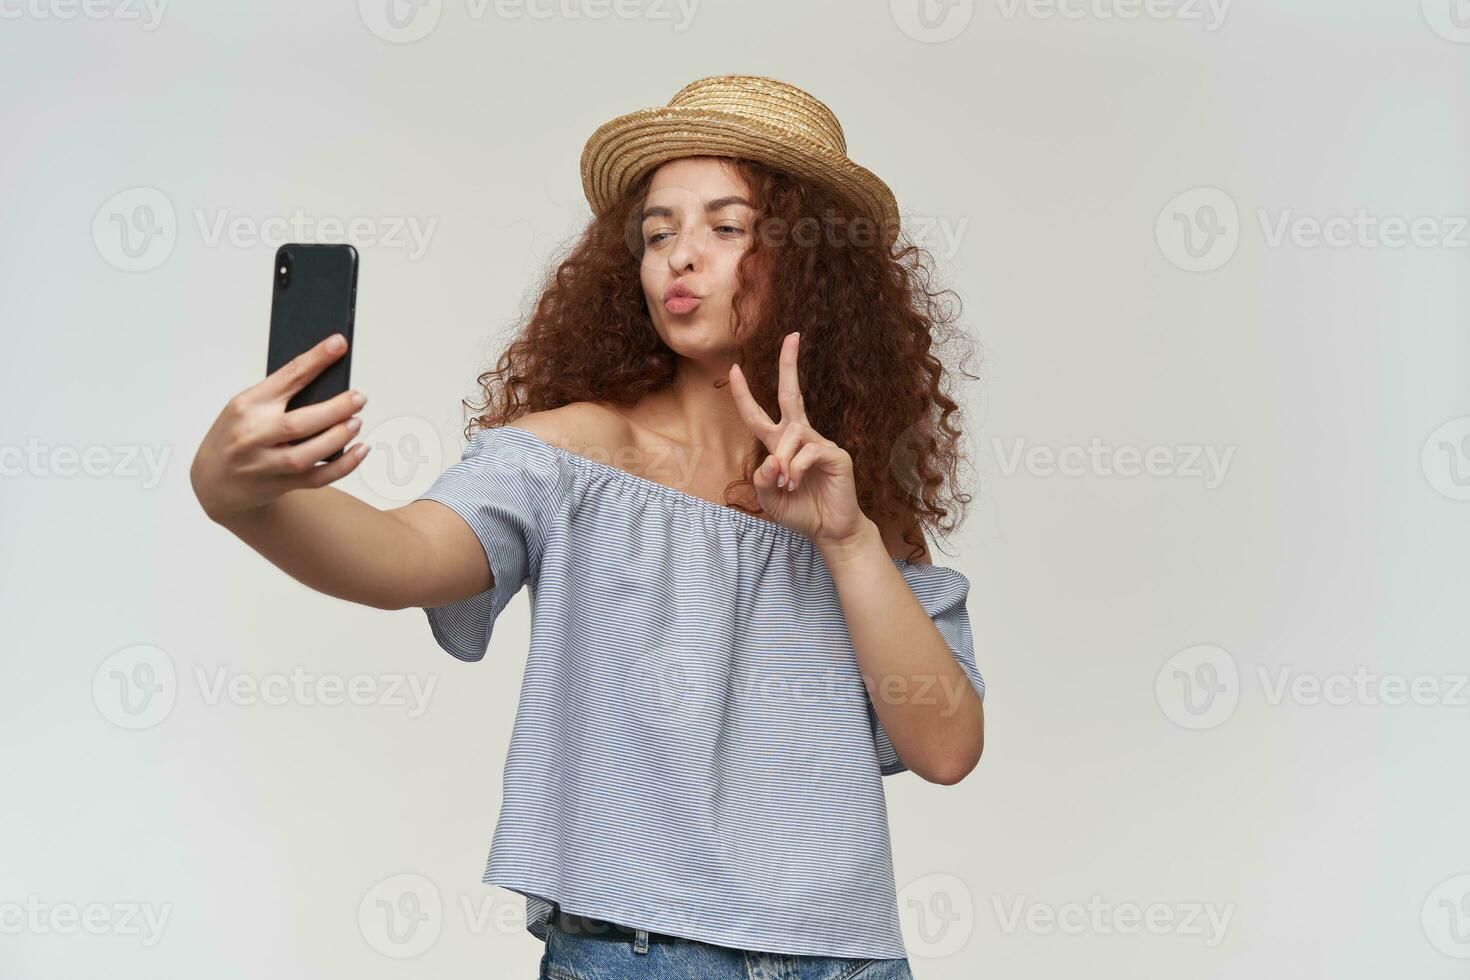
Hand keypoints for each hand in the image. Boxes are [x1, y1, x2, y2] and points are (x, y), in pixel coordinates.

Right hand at [190, 333, 369, 522]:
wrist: (212, 481)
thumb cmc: (235, 435)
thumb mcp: (245, 408)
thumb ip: (279, 398)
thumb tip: (329, 383)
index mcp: (246, 406)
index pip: (286, 377)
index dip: (316, 360)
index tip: (339, 344)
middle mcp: (253, 435)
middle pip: (299, 422)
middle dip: (335, 408)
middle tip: (359, 398)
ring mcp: (265, 464)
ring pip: (308, 454)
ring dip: (339, 437)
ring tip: (356, 422)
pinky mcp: (279, 485)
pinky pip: (318, 478)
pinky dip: (344, 465)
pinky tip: (360, 450)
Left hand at [726, 331, 871, 545]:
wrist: (829, 531)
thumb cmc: (799, 512)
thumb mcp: (767, 498)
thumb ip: (761, 478)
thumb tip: (773, 458)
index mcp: (780, 445)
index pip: (757, 415)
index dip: (743, 394)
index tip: (735, 369)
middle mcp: (799, 437)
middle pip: (790, 394)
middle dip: (789, 365)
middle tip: (792, 335)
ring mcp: (819, 443)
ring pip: (791, 435)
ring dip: (783, 462)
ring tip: (788, 486)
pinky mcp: (835, 454)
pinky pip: (807, 452)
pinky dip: (795, 471)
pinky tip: (797, 485)